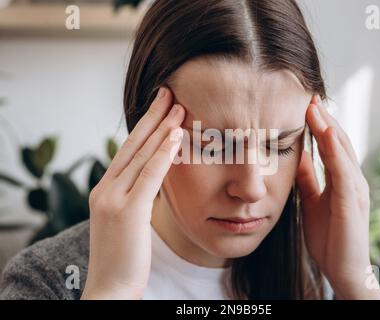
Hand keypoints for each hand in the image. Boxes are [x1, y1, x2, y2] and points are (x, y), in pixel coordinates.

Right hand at [81, 87, 184, 299]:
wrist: (111, 289)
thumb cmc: (124, 258)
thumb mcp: (127, 222)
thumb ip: (136, 198)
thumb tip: (153, 181)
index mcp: (106, 191)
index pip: (128, 152)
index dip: (145, 128)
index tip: (160, 109)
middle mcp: (106, 190)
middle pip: (132, 146)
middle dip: (152, 118)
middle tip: (169, 93)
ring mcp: (113, 199)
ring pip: (141, 155)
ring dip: (162, 129)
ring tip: (178, 107)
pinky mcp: (127, 211)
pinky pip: (148, 175)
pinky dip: (162, 153)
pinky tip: (176, 135)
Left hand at [296, 95, 379, 299]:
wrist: (342, 269)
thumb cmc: (329, 236)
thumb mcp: (313, 201)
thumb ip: (309, 179)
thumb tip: (298, 157)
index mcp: (341, 179)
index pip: (330, 145)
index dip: (318, 124)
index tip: (304, 104)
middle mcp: (352, 180)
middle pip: (338, 142)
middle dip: (323, 119)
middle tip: (309, 96)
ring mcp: (355, 190)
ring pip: (342, 152)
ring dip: (329, 128)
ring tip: (315, 107)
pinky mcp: (353, 203)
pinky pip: (344, 173)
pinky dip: (336, 152)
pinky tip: (328, 135)